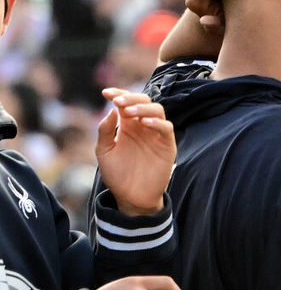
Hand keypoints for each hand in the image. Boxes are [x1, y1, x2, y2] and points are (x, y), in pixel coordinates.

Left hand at [97, 89, 174, 215]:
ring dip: (143, 108)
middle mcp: (143, 127)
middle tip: (118, 102)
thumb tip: (112, 110)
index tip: (106, 93)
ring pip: (157, 110)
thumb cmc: (117, 174)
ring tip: (130, 113)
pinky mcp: (167, 146)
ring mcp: (156, 135)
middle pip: (143, 101)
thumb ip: (105, 130)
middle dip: (130, 98)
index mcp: (127, 125)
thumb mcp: (104, 151)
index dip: (118, 93)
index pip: (126, 102)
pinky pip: (166, 128)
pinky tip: (145, 124)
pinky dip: (157, 122)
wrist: (131, 197)